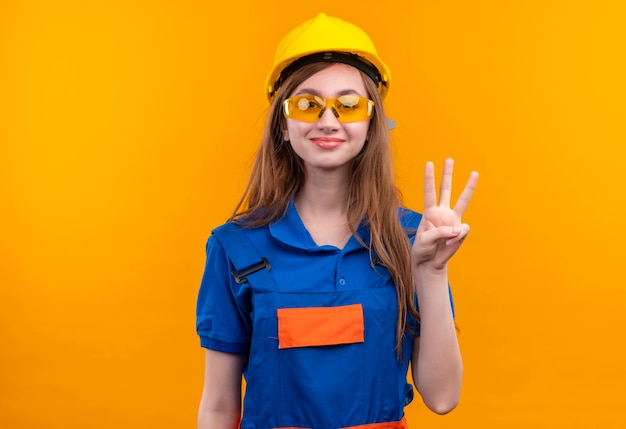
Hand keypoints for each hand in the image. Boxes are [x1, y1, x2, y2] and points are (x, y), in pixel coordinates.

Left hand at [412, 158, 478, 272]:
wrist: (430, 263)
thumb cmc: (423, 250)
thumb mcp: (425, 240)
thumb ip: (441, 232)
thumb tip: (459, 229)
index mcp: (429, 213)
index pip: (429, 193)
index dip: (429, 178)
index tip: (429, 163)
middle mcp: (441, 213)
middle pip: (445, 190)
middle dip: (447, 175)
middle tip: (449, 159)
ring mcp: (452, 220)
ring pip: (462, 200)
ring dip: (468, 187)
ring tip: (474, 172)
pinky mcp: (460, 231)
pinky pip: (463, 230)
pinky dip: (457, 238)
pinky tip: (450, 244)